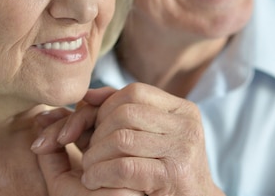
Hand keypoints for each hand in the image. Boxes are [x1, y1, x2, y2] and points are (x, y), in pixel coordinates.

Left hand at [58, 84, 224, 195]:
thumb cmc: (165, 173)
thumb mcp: (150, 137)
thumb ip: (122, 113)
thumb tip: (87, 96)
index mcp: (183, 110)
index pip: (135, 92)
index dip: (106, 106)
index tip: (92, 128)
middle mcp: (187, 125)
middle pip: (125, 113)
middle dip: (97, 132)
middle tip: (87, 151)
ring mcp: (183, 149)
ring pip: (121, 138)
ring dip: (95, 155)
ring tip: (88, 168)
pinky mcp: (174, 175)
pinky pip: (124, 167)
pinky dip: (100, 173)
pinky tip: (92, 181)